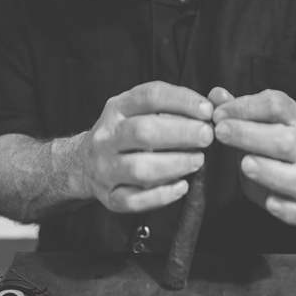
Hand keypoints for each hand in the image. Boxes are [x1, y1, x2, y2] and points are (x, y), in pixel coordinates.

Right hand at [79, 81, 213, 212]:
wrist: (83, 163)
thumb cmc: (124, 133)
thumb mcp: (138, 111)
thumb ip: (173, 107)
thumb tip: (213, 106)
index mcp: (118, 108)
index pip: (150, 96)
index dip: (182, 101)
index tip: (208, 109)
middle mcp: (108, 135)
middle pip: (144, 131)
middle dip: (182, 133)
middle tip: (208, 136)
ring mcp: (106, 167)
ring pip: (140, 168)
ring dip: (175, 164)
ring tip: (198, 160)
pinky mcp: (109, 196)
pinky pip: (135, 200)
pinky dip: (161, 195)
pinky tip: (181, 186)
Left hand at [208, 87, 295, 225]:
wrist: (286, 158)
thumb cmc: (259, 133)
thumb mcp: (246, 116)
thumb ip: (231, 106)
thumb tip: (215, 95)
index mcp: (289, 116)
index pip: (276, 106)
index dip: (245, 107)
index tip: (217, 113)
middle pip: (288, 141)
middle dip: (252, 136)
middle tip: (221, 132)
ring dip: (272, 172)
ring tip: (245, 164)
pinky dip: (291, 210)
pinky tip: (270, 202)